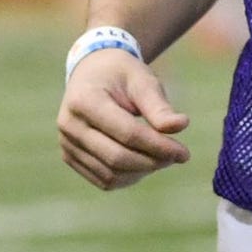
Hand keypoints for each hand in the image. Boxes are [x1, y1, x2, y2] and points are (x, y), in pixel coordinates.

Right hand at [57, 48, 190, 190]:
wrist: (92, 72)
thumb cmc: (121, 74)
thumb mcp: (142, 80)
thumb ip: (159, 106)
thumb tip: (181, 126)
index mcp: (84, 100)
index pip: (126, 133)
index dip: (158, 146)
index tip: (184, 153)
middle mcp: (69, 125)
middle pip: (116, 157)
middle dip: (153, 161)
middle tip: (179, 156)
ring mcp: (66, 144)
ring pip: (110, 174)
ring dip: (142, 172)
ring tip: (164, 157)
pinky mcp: (70, 157)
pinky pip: (103, 179)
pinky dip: (129, 177)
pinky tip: (147, 164)